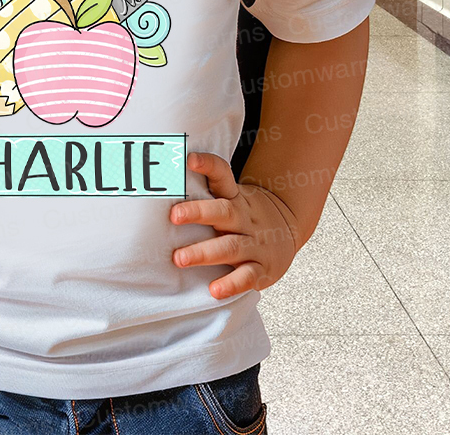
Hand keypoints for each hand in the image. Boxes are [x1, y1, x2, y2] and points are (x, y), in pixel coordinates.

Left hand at [169, 151, 299, 298]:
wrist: (288, 228)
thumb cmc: (245, 213)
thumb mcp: (231, 196)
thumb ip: (204, 190)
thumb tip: (160, 177)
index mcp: (235, 197)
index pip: (222, 175)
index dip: (207, 165)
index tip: (190, 159)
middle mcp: (244, 218)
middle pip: (222, 211)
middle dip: (198, 213)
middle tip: (173, 216)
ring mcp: (254, 243)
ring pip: (230, 246)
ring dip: (204, 252)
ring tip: (179, 258)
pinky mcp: (262, 269)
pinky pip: (247, 277)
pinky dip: (231, 284)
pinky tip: (214, 290)